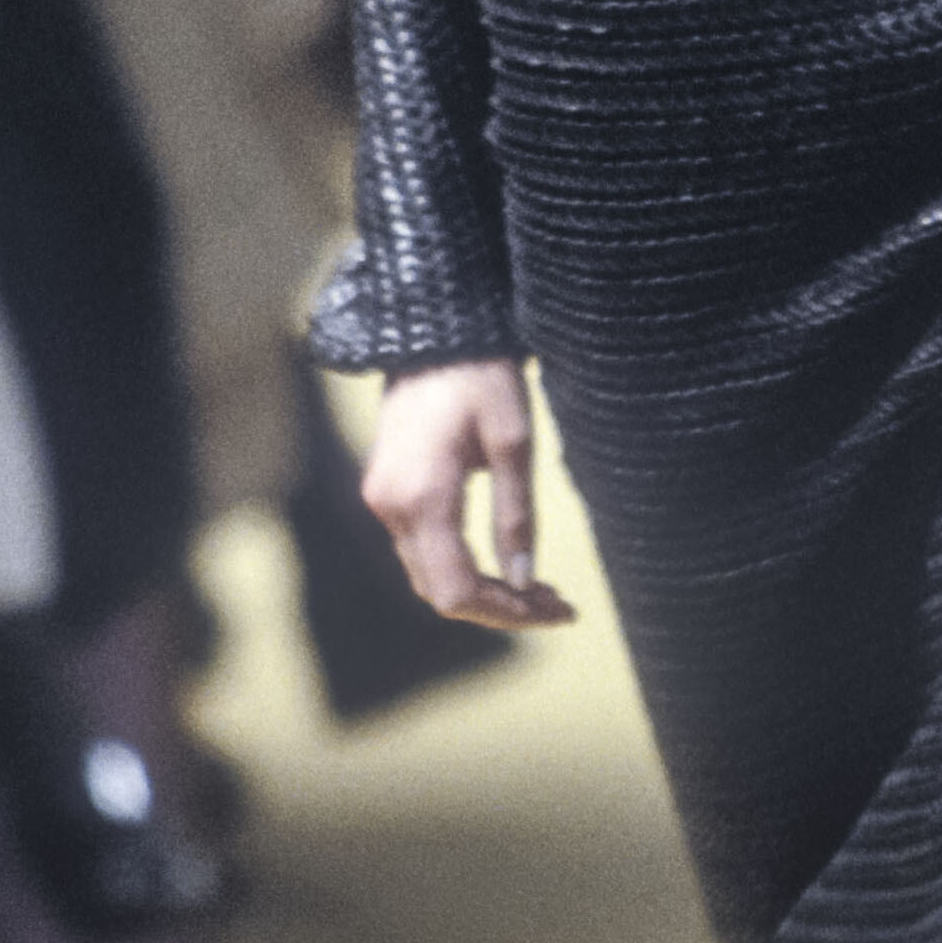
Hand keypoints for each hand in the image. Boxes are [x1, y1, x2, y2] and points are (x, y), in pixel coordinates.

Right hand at [358, 358, 578, 626]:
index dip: (508, 613)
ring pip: (429, 576)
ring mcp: (382, 500)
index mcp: (422, 497)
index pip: (457, 590)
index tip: (558, 612)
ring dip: (483, 591)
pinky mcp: (386, 491)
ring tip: (541, 590)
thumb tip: (525, 582)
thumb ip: (516, 517)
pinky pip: (422, 550)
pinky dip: (462, 568)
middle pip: (441, 592)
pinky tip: (503, 564)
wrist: (432, 329)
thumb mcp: (513, 442)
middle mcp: (390, 507)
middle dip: (501, 608)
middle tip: (559, 605)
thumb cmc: (480, 376)